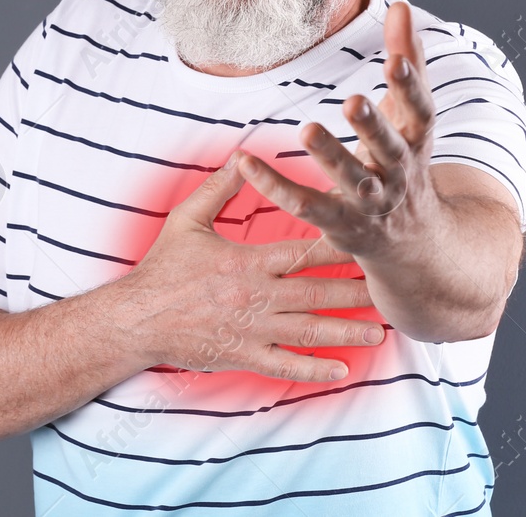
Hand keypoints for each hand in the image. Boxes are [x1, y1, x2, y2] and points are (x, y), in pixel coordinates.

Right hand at [112, 157, 386, 382]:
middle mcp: (256, 296)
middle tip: (389, 289)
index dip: (339, 244)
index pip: (304, 250)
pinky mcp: (243, 356)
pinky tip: (341, 370)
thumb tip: (241, 156)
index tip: (369, 239)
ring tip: (380, 331)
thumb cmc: (162, 268)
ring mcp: (252, 330)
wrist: (136, 318)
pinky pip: (285, 366)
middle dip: (356, 291)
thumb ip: (218, 188)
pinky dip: (313, 369)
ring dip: (346, 331)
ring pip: (309, 331)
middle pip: (317, 293)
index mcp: (248, 261)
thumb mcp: (187, 219)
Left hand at [236, 0, 441, 259]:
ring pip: (352, 181)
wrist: (415, 245)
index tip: (394, 58)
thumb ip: (407, 60)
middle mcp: (398, 173)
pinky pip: (305, 205)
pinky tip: (245, 162)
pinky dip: (274, 186)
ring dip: (331, 157)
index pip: (420, 112)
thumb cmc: (405, 161)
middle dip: (372, 126)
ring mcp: (370, 203)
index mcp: (416, 142)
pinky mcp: (339, 225)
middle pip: (389, 150)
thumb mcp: (411, 114)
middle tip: (352, 100)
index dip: (410, 86)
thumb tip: (400, 5)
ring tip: (307, 128)